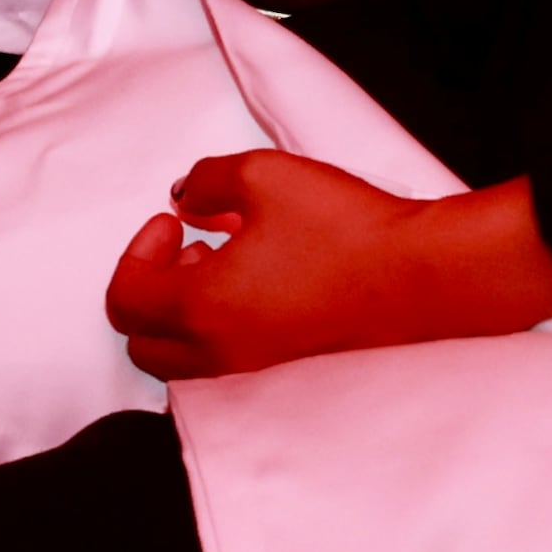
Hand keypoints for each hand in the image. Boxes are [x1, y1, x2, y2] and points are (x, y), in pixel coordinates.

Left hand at [103, 152, 551, 380]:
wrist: (425, 276)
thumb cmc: (345, 227)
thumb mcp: (261, 175)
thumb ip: (205, 180)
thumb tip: (185, 197)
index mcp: (203, 310)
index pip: (126, 297)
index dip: (138, 250)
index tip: (173, 221)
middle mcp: (222, 354)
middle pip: (143, 344)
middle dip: (150, 291)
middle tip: (188, 246)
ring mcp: (258, 373)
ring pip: (184, 362)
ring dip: (184, 315)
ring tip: (225, 261)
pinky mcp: (291, 377)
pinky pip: (225, 368)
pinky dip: (219, 333)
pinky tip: (259, 285)